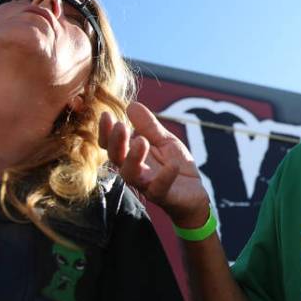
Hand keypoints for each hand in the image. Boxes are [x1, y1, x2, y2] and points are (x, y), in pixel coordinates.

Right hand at [99, 102, 210, 227]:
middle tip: (120, 126)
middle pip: (116, 158)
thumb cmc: (175, 165)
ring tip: (141, 142)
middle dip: (116, 142)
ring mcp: (147, 184)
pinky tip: (172, 165)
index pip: (111, 144)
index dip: (106, 131)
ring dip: (133, 158)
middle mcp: (134, 170)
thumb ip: (148, 126)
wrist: (194, 193)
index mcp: (132, 155)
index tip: (106, 114)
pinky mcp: (163, 195)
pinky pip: (159, 188)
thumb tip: (131, 105)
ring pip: (131, 174)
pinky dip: (165, 177)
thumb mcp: (164, 140)